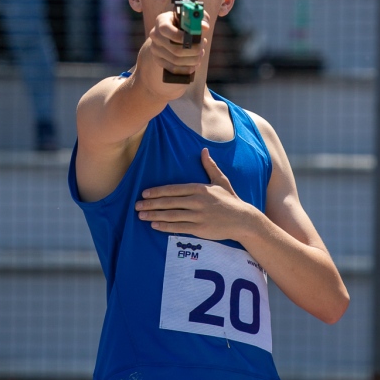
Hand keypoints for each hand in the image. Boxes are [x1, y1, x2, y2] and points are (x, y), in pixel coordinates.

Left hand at [136, 148, 258, 242]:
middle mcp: (197, 201)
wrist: (242, 220)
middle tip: (137, 205)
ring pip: (172, 215)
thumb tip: (203, 151)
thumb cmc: (230, 200)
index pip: (174, 189)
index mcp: (200, 189)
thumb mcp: (221, 180)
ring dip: (154, 215)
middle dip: (151, 204)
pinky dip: (165, 227)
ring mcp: (198, 216)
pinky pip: (179, 227)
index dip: (158, 191)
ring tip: (141, 216)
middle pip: (169, 202)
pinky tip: (154, 226)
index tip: (145, 193)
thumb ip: (210, 166)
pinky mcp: (200, 229)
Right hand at [138, 8, 209, 95]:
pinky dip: (187, 68)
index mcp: (161, 21)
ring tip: (200, 53)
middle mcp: (155, 35)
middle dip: (193, 50)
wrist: (167, 33)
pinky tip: (195, 64)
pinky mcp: (158, 60)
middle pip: (175, 49)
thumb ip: (199, 18)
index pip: (165, 29)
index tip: (193, 38)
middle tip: (202, 46)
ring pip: (176, 60)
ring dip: (192, 59)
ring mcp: (155, 49)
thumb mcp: (190, 16)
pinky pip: (173, 68)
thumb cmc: (182, 22)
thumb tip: (205, 27)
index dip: (180, 36)